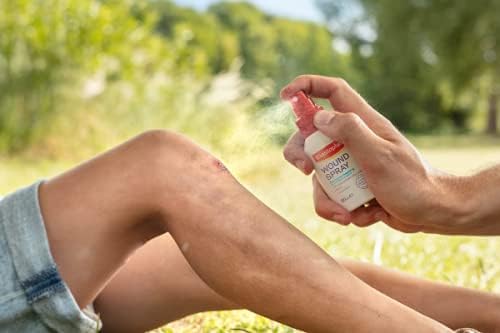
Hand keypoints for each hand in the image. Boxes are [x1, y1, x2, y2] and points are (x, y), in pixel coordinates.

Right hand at [281, 75, 476, 234]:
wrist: (432, 213)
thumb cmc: (412, 182)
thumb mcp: (380, 156)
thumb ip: (350, 132)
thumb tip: (319, 117)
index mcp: (362, 122)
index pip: (331, 91)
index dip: (306, 86)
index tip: (284, 96)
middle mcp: (353, 139)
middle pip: (311, 136)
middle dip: (301, 155)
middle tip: (306, 171)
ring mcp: (350, 163)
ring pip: (318, 174)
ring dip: (327, 199)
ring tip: (348, 214)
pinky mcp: (351, 185)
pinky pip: (331, 196)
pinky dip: (342, 210)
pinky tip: (367, 215)